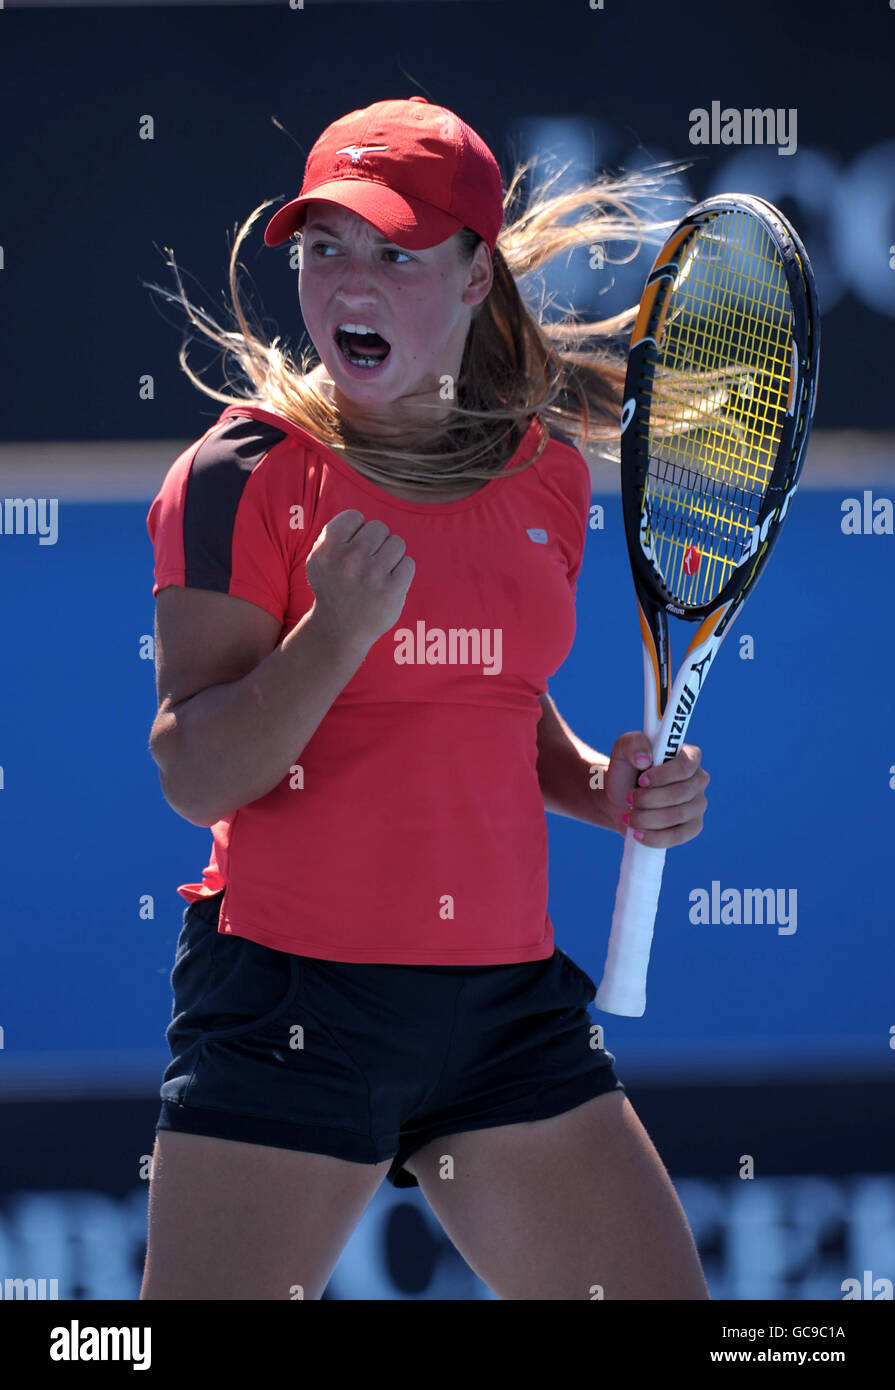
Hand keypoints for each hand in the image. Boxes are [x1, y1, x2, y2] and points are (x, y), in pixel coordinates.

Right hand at [306, 509, 414, 652]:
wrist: (338, 630)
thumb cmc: (333, 587)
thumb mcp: (320, 558)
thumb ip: (336, 533)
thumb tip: (362, 519)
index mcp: (327, 548)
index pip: (355, 517)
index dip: (356, 531)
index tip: (351, 550)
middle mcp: (348, 559)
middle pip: (379, 528)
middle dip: (376, 543)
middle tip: (367, 564)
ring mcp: (371, 575)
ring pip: (397, 543)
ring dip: (391, 556)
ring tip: (378, 573)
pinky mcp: (392, 591)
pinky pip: (408, 563)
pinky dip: (401, 572)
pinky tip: (388, 584)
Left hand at [604, 731, 708, 847]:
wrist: (620, 799)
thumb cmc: (625, 770)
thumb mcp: (623, 749)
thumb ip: (633, 743)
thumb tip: (645, 759)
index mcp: (689, 756)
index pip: (686, 765)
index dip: (663, 775)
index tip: (641, 780)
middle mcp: (698, 780)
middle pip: (680, 794)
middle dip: (649, 799)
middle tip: (630, 798)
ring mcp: (698, 805)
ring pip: (677, 816)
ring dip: (647, 818)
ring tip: (629, 815)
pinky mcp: (692, 827)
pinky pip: (678, 836)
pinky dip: (654, 837)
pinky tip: (638, 833)